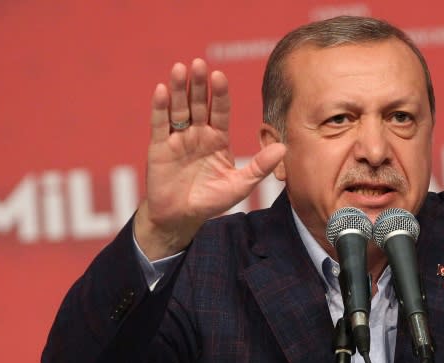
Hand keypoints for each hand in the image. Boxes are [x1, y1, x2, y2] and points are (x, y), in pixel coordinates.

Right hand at [135, 59, 285, 259]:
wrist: (181, 217)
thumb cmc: (211, 201)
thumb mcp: (240, 185)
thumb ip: (259, 167)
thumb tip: (284, 148)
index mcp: (218, 139)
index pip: (220, 111)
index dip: (220, 94)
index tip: (220, 77)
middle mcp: (198, 134)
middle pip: (199, 104)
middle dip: (199, 85)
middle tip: (199, 64)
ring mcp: (178, 138)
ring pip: (178, 108)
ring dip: (178, 89)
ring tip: (179, 68)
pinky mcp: (159, 147)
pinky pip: (160, 124)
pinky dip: (160, 107)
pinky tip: (161, 90)